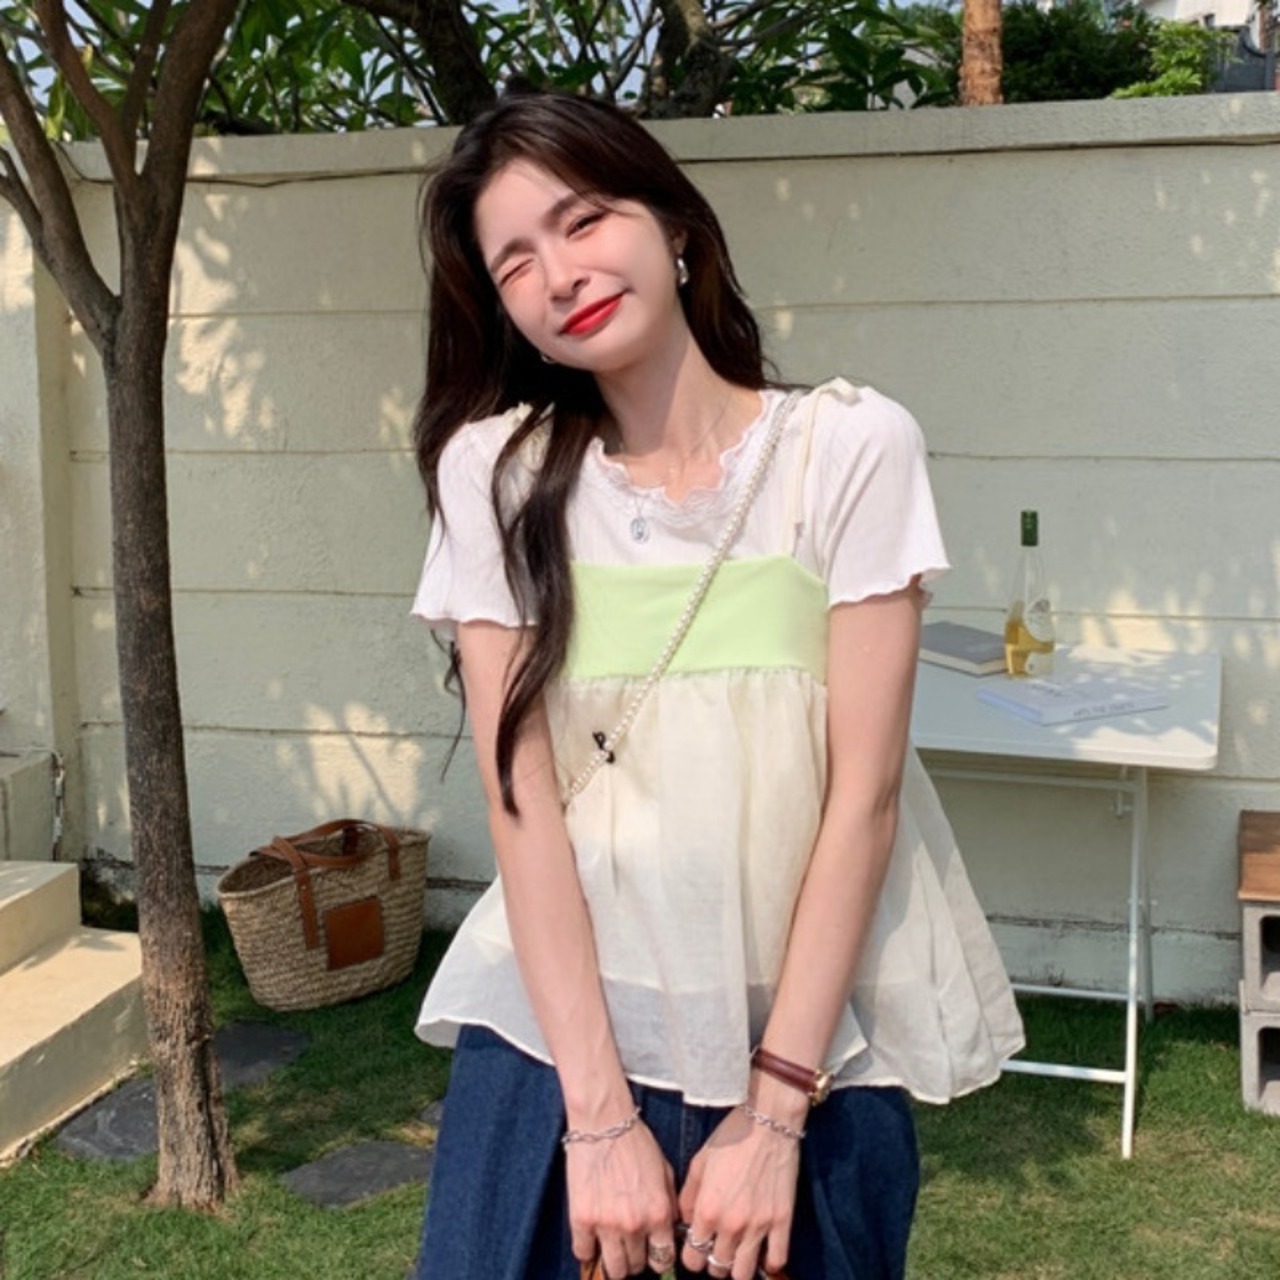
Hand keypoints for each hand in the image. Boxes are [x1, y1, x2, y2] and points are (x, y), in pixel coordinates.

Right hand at [567, 1119, 678, 1278]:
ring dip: (613, 1261)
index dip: (657, 1259)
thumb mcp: (665, 1171)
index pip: (663, 1260)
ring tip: (611, 1246)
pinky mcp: (581, 1218)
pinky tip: (591, 1236)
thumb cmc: (635, 1141)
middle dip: (635, 1259)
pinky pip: (583, 1252)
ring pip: (612, 1268)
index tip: (651, 1253)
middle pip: (635, 1267)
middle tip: (629, 1245)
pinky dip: (587, 1249)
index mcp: (658, 1213)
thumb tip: (669, 1231)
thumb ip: (669, 1205)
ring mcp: (606, 1224)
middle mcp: (635, 1224)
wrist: (603, 1121)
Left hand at [678, 1103, 801, 1279]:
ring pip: (744, 1273)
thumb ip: (687, 1198)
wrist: (768, 1122)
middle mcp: (731, 1225)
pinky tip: (763, 1249)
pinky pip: (778, 1260)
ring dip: (738, 1267)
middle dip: (714, 1262)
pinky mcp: (782, 1221)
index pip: (692, 1259)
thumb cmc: (730, 1138)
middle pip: (717, 1269)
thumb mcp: (699, 1163)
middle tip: (717, 1246)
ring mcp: (759, 1226)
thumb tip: (686, 1223)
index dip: (692, 1256)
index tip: (697, 1246)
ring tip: (738, 1252)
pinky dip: (770, 1262)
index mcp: (707, 1210)